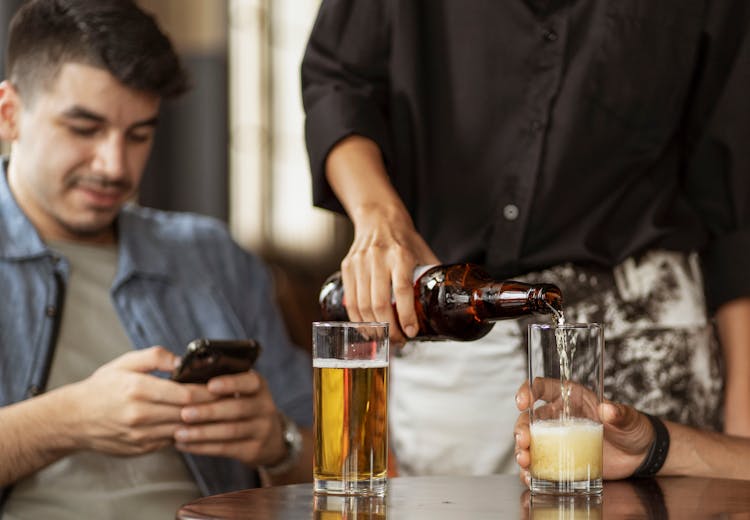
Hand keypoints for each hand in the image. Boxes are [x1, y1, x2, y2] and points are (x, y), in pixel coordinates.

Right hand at [65, 346, 215, 455]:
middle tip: (229, 399)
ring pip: (182, 430)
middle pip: (188, 413)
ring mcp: (140, 435)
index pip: (185, 394)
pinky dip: (184, 433)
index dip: (208, 392)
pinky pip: (171, 441)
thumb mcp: (125, 362)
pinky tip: (195, 424)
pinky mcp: (140, 449)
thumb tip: (183, 361)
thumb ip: (156, 357)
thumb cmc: (102, 388)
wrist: (72, 419)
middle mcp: (139, 414)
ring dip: (201, 422)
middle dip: (211, 407)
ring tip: (218, 412)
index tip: (222, 387)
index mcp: (138, 389)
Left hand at [173, 370, 286, 466]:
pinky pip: (226, 448)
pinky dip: (203, 447)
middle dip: (208, 411)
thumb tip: (180, 372)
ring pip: (230, 431)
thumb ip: (219, 380)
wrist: (269, 438)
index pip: (249, 382)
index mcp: (258, 386)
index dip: (230, 384)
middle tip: (184, 414)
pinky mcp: (254, 450)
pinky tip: (185, 445)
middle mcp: (264, 406)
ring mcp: (262, 429)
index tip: (210, 386)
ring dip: (201, 433)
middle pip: (237, 408)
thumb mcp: (241, 390)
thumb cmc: (243, 405)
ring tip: (178, 433)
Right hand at [342, 202, 438, 343]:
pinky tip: (368, 328)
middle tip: (399, 341)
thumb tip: (447, 299)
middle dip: (389, 328)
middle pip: (380, 303)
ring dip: (374, 328)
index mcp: (400, 255)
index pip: (402, 290)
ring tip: (385, 338)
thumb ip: (432, 275)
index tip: (412, 331)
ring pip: (363, 305)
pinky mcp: (347, 267)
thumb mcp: (423, 252)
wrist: (378, 217)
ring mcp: (360, 263)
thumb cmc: (403, 238)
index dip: (406, 315)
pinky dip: (358, 319)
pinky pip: (351, 300)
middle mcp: (378, 258)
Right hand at [513, 378, 653, 483]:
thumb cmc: (632, 429)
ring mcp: (558, 440)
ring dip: (522, 451)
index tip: (522, 401)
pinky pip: (540, 464)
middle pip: (530, 418)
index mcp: (571, 398)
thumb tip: (608, 409)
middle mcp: (559, 417)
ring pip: (530, 442)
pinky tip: (531, 478)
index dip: (528, 391)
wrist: (641, 455)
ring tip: (525, 462)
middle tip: (524, 441)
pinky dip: (531, 472)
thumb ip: (619, 414)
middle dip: (521, 429)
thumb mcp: (629, 419)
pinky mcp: (561, 460)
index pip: (543, 388)